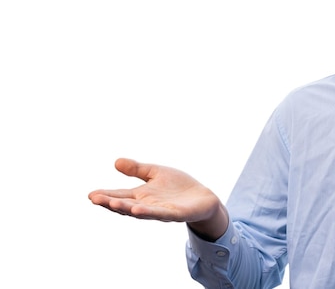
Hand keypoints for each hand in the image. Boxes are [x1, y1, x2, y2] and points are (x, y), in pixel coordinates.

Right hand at [89, 158, 227, 238]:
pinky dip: (149, 212)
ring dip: (126, 209)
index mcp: (142, 196)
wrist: (203, 199)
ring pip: (140, 211)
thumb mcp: (156, 173)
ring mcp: (161, 211)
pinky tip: (138, 210)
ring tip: (112, 204)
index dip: (106, 196)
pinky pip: (160, 214)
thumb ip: (137, 169)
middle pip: (126, 205)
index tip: (90, 195)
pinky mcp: (175, 214)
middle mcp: (148, 206)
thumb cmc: (178, 187)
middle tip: (95, 199)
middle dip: (110, 203)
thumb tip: (116, 161)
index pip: (120, 196)